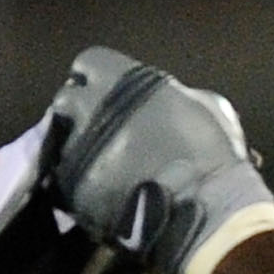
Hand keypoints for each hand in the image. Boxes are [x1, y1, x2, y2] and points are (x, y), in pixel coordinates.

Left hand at [42, 47, 273, 273]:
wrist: (203, 211)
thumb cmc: (211, 152)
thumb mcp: (207, 106)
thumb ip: (175, 94)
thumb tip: (168, 99)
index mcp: (123, 81)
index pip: (89, 62)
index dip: (98, 78)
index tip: (110, 93)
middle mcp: (90, 109)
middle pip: (66, 100)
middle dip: (80, 112)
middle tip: (102, 129)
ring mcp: (77, 151)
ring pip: (61, 142)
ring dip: (78, 148)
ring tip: (104, 165)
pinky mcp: (72, 189)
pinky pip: (63, 181)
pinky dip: (79, 183)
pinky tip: (102, 190)